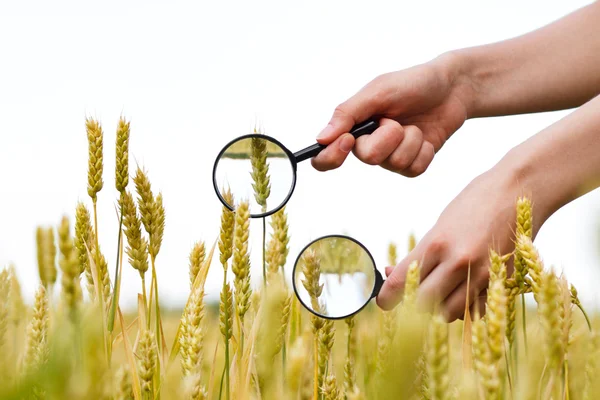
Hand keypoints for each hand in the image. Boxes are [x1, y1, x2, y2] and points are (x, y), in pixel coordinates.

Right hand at [312, 53, 472, 176]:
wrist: (453, 87)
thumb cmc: (412, 83)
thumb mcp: (377, 92)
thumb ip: (348, 114)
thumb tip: (321, 139)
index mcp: (355, 126)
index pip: (326, 155)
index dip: (331, 156)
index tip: (347, 141)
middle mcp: (370, 143)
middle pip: (367, 158)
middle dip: (386, 137)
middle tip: (395, 120)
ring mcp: (392, 154)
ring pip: (395, 163)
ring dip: (410, 140)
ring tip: (414, 124)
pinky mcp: (413, 161)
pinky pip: (414, 169)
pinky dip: (423, 151)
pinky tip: (426, 137)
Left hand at [376, 162, 544, 321]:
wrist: (520, 188)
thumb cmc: (474, 203)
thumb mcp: (440, 225)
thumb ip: (419, 254)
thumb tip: (391, 274)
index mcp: (436, 244)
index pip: (402, 282)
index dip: (387, 297)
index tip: (383, 302)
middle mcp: (457, 262)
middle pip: (422, 303)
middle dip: (411, 303)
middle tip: (411, 295)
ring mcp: (481, 274)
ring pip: (447, 312)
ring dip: (438, 308)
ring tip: (438, 291)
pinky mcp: (501, 280)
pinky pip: (475, 310)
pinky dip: (465, 308)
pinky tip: (462, 291)